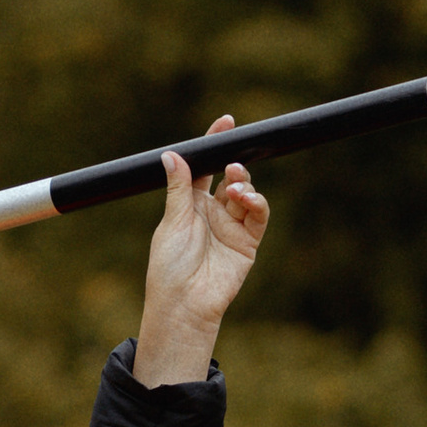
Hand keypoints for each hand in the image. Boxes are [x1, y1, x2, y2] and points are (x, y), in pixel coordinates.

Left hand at [133, 115, 268, 386]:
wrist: (184, 303)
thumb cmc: (169, 267)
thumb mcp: (171, 222)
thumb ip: (179, 188)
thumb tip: (172, 155)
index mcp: (190, 203)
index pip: (204, 167)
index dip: (214, 145)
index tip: (226, 122)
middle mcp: (212, 212)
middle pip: (230, 176)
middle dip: (235, 163)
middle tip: (233, 161)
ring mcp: (231, 226)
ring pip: (246, 193)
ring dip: (245, 183)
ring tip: (236, 185)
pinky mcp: (247, 242)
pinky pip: (258, 215)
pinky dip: (257, 202)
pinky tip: (247, 197)